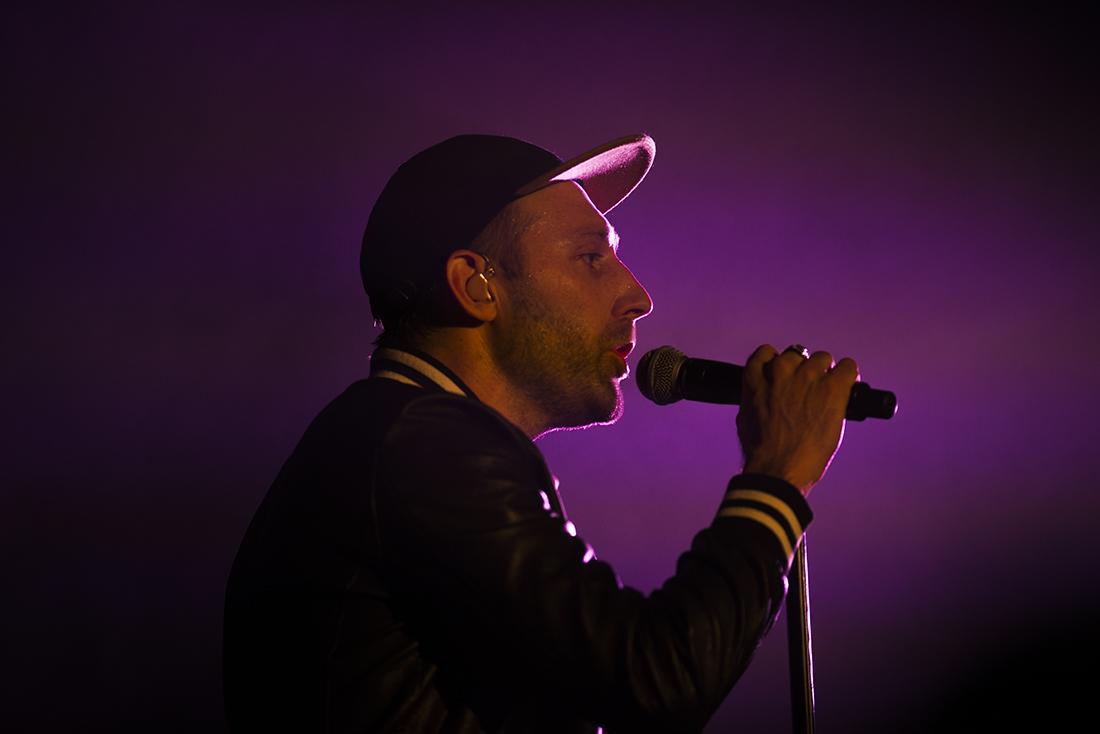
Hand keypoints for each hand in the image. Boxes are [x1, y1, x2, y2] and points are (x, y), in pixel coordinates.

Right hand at [736, 345, 858, 494]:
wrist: (778, 467)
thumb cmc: (761, 451)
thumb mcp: (746, 419)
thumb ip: (756, 399)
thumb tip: (766, 398)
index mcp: (756, 378)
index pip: (767, 353)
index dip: (778, 363)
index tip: (786, 376)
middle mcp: (781, 371)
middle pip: (797, 354)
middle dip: (803, 370)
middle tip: (808, 391)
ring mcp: (808, 378)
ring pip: (823, 359)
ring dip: (826, 373)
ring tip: (828, 392)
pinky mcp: (832, 388)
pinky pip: (847, 367)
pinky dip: (848, 375)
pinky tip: (847, 387)